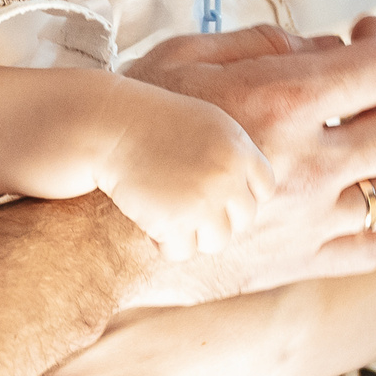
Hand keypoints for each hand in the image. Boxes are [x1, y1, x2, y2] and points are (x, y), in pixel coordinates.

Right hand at [92, 84, 275, 260]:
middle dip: (217, 216)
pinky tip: (150, 221)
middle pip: (243, 219)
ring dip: (193, 233)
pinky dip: (166, 244)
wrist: (110, 127)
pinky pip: (183, 251)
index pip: (264, 189)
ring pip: (217, 240)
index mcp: (238, 148)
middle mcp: (227, 175)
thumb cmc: (154, 123)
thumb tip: (253, 193)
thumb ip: (233, 155)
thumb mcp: (206, 124)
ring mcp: (203, 201)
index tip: (218, 192)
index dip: (240, 194)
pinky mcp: (174, 223)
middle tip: (187, 203)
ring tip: (169, 212)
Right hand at [122, 18, 375, 303]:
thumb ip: (264, 43)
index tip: (372, 32)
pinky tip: (369, 195)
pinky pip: (371, 247)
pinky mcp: (297, 262)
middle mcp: (307, 165)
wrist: (99, 218)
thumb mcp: (187, 55)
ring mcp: (308, 221)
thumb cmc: (139, 127)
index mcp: (282, 104)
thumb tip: (326, 47)